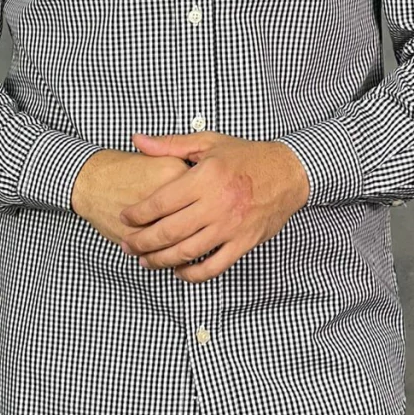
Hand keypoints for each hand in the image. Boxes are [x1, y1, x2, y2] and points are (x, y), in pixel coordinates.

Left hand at [120, 131, 310, 281]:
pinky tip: (179, 270)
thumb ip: (170, 144)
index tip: (125, 217)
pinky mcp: (243, 243)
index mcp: (205, 177)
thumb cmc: (246, 156)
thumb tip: (137, 140)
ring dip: (160, 261)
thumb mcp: (208, 143)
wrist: (288, 172)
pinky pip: (213, 266)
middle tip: (127, 246)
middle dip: (142, 242)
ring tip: (145, 261)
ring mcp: (231, 226)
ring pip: (187, 253)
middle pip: (169, 231)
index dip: (138, 213)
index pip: (161, 202)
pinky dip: (192, 274)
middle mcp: (217, 204)